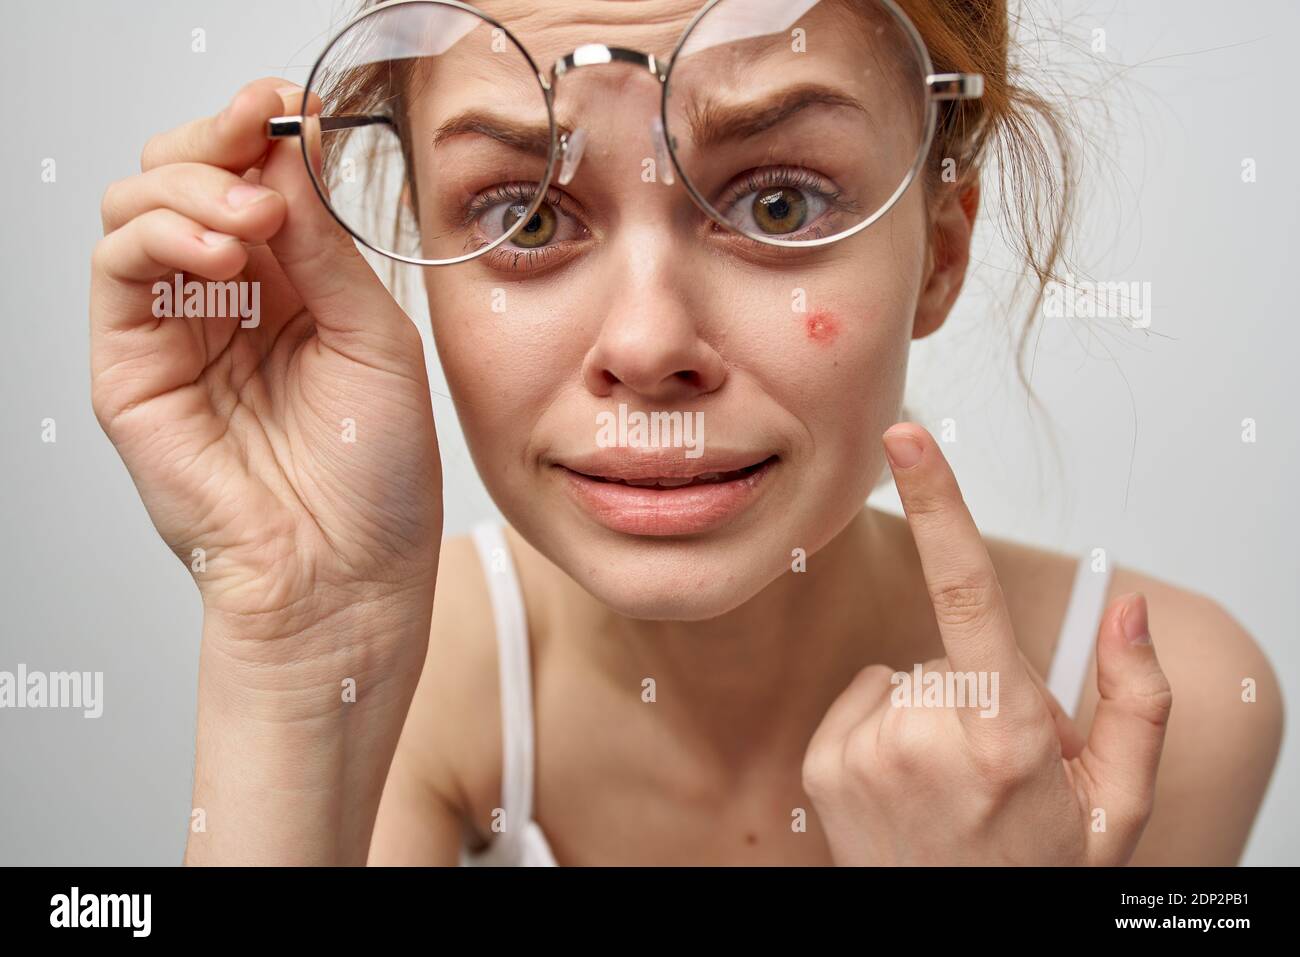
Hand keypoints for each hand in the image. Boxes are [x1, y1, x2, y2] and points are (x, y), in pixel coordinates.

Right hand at [91, 79, 440, 653]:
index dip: (267, 134)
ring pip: (140, 207)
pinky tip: (220, 245)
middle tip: (264, 133)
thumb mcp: (377, 341)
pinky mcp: (131, 368)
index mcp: (294, 291)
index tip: (297, 106)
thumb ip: (327, 250)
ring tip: (252, 215)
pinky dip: (160, 233)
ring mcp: (175, 332)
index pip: (257, 183)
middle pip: (188, 178)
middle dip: (221, 140)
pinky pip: (117, 269)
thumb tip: (289, 155)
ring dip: (192, 182)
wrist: (347, 575)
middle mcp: (230, 303)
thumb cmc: (377, 480)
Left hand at [802, 424, 1172, 864]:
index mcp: (1007, 734)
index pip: (967, 590)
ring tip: (948, 784)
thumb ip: (1137, 696)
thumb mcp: (1118, 798)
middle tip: (993, 765)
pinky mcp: (825, 763)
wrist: (959, 934)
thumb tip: (1129, 604)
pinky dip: (885, 729)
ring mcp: (866, 752)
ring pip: (905, 675)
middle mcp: (926, 736)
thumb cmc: (1038, 868)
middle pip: (950, 648)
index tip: (905, 437)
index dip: (938, 503)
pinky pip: (864, 700)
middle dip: (978, 686)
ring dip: (931, 713)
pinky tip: (905, 786)